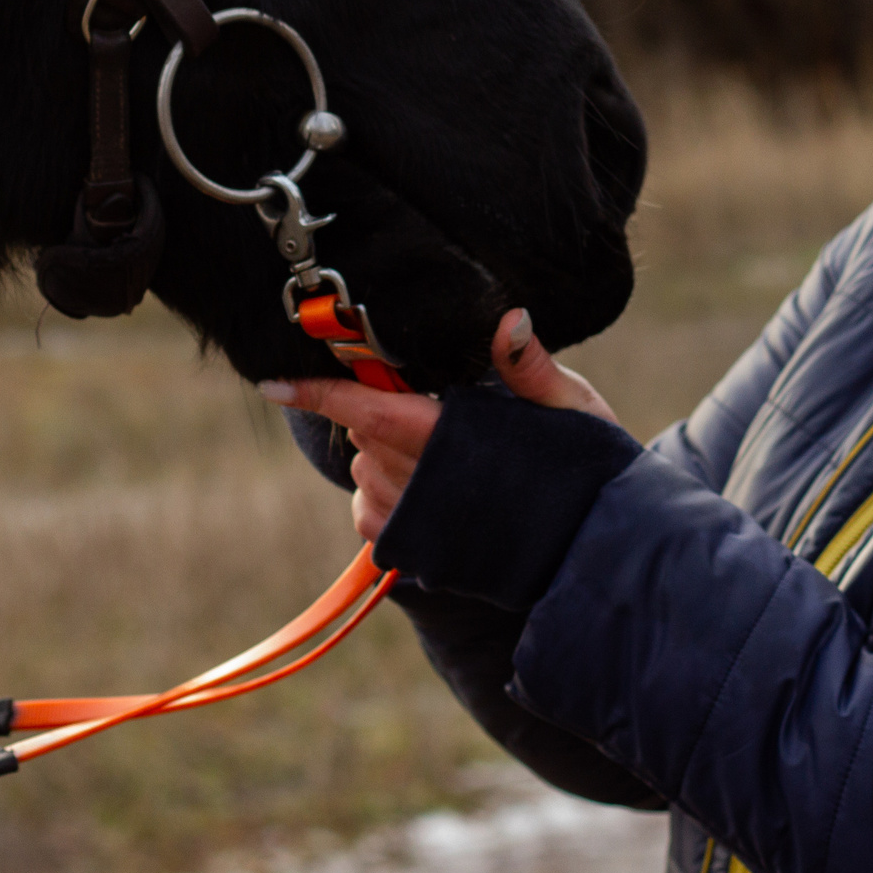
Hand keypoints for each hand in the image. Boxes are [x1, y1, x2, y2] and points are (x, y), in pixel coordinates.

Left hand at [260, 308, 620, 542]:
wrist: (598, 553)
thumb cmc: (590, 471)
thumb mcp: (572, 407)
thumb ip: (528, 365)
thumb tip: (509, 317)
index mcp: (456, 442)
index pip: (370, 411)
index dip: (321, 393)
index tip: (273, 383)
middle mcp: (425, 487)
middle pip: (363, 433)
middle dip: (378, 409)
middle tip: (430, 403)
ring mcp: (415, 526)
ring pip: (364, 470)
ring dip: (382, 452)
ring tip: (441, 451)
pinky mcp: (414, 555)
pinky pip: (368, 513)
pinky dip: (383, 493)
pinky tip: (427, 488)